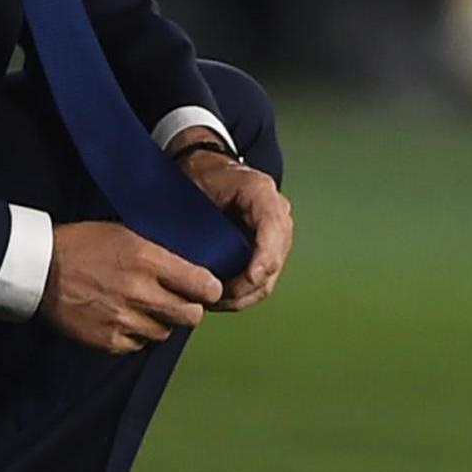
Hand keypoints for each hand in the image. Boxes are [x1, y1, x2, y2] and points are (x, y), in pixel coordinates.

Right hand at [37, 221, 221, 353]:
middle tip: (179, 302)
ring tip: (144, 308)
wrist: (39, 269)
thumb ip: (160, 253)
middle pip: (191, 316)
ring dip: (160, 323)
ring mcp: (124, 319)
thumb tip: (191, 267)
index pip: (203, 285)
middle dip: (189, 309)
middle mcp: (141, 292)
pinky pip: (139, 345)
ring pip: (165, 333)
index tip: (207, 289)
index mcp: (148, 259)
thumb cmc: (83, 245)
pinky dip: (136, 335)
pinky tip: (124, 319)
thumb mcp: (126, 233)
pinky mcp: (108, 340)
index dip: (209, 289)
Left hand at [180, 150, 292, 311]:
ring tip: (215, 302)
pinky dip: (244, 293)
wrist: (211, 170)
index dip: (264, 259)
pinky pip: (262, 278)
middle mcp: (277, 214)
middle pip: (273, 261)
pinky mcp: (268, 249)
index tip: (249, 278)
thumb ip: (202, 214)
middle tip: (217, 298)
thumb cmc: (204, 176)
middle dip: (247, 286)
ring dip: (244, 295)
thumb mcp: (199, 185)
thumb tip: (194, 256)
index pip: (273, 230)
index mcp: (261, 193)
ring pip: (269, 277)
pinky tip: (221, 298)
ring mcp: (276, 234)